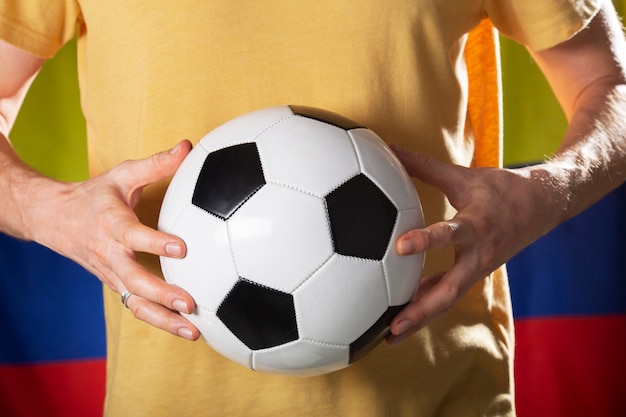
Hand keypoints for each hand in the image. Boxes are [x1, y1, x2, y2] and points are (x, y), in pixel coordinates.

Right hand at [27, 140, 200, 340]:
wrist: (53, 219)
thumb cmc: (95, 195)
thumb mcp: (123, 175)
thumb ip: (156, 164)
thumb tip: (188, 146)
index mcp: (111, 224)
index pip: (132, 235)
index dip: (154, 243)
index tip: (181, 247)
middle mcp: (110, 254)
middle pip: (133, 280)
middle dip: (161, 294)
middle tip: (189, 303)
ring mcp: (112, 274)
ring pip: (134, 303)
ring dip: (162, 320)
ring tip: (192, 332)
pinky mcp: (116, 285)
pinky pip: (136, 307)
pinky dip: (158, 320)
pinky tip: (185, 329)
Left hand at [386, 145, 564, 344]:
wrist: (541, 207)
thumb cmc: (500, 189)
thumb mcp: (463, 175)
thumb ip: (422, 164)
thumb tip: (387, 147)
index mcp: (478, 224)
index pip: (451, 234)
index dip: (427, 240)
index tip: (400, 247)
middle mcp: (479, 254)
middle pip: (451, 290)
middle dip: (421, 310)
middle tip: (392, 326)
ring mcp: (478, 269)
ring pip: (448, 300)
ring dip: (421, 317)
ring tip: (390, 337)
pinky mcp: (474, 274)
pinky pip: (448, 293)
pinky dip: (426, 305)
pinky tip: (402, 315)